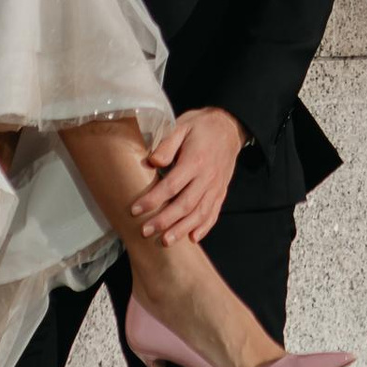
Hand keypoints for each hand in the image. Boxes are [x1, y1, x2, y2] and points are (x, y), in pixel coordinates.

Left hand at [135, 107, 245, 243]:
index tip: (136, 210)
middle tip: (145, 231)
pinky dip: (205, 227)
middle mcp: (207, 177)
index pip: (171, 186)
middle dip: (164, 221)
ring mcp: (216, 186)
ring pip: (199, 213)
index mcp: (195, 160)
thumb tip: (152, 162)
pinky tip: (193, 238)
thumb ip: (167, 144)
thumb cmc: (202, 126)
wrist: (230, 126)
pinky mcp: (221, 191)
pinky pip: (214, 213)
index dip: (153, 200)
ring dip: (182, 229)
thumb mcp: (182, 126)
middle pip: (185, 205)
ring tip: (166, 241)